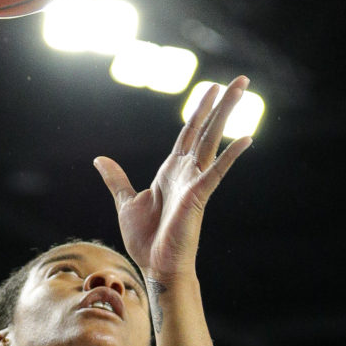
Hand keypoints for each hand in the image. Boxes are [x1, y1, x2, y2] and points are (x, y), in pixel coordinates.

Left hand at [94, 79, 252, 284]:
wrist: (155, 266)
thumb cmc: (145, 240)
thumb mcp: (126, 202)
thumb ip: (117, 179)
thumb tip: (100, 159)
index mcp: (172, 171)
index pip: (189, 132)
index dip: (200, 109)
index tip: (212, 89)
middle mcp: (187, 171)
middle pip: (205, 129)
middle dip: (221, 103)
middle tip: (238, 79)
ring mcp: (194, 182)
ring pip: (213, 139)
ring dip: (226, 113)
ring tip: (242, 89)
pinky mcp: (198, 196)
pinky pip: (216, 171)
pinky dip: (230, 155)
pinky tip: (246, 138)